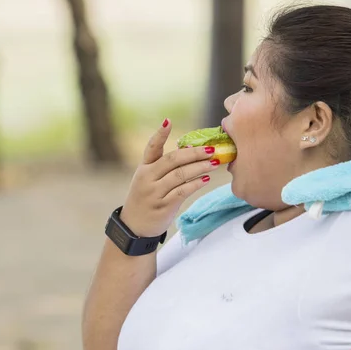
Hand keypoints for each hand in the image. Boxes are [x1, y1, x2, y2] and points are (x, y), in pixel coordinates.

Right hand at [120, 119, 220, 237]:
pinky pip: (182, 192)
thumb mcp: (148, 180)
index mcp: (143, 168)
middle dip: (194, 153)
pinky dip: (195, 184)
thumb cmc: (146, 199)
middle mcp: (147, 178)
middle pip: (172, 160)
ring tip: (215, 163)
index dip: (159, 134)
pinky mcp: (163, 206)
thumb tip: (192, 150)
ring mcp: (154, 192)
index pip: (151, 148)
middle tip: (211, 148)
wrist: (134, 228)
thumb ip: (164, 168)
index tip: (168, 121)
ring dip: (199, 168)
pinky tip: (206, 179)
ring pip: (180, 175)